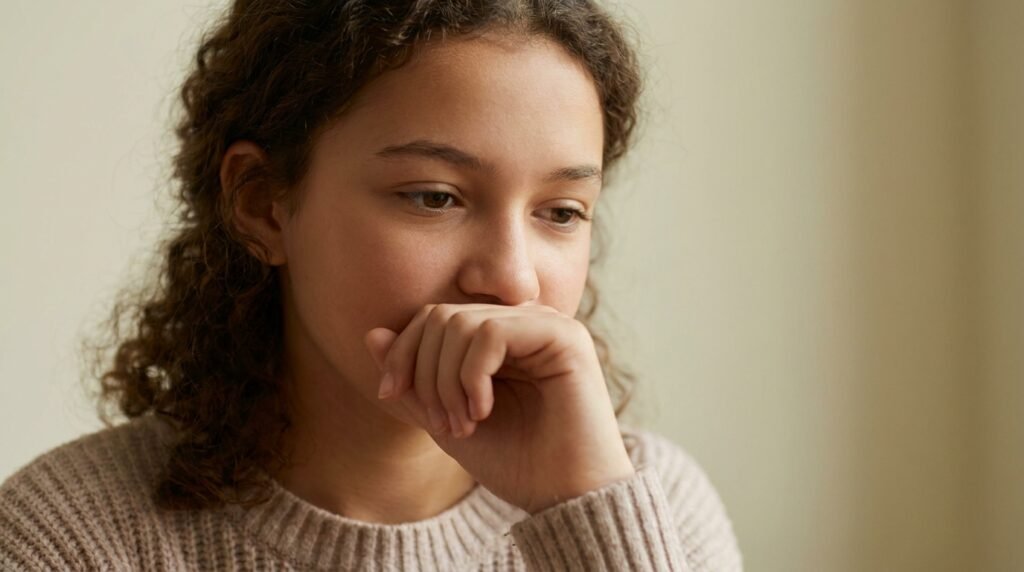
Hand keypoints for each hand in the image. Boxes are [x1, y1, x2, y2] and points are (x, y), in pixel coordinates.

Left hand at [363, 303, 634, 513]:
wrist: (566, 496)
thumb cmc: (515, 462)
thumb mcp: (444, 420)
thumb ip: (413, 380)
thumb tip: (372, 333)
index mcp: (499, 337)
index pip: (433, 316)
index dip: (402, 351)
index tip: (390, 395)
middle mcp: (522, 322)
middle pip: (441, 316)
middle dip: (423, 371)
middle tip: (439, 423)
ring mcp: (545, 324)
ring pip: (462, 323)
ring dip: (447, 381)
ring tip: (462, 424)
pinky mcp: (563, 335)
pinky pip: (491, 333)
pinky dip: (472, 376)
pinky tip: (482, 411)